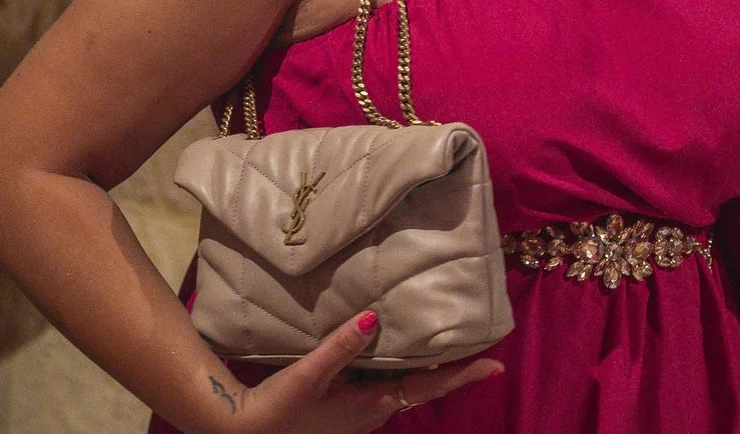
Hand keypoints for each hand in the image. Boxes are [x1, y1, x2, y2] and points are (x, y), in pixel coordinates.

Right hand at [212, 310, 501, 431]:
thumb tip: (374, 317)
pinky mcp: (344, 409)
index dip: (462, 375)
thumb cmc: (278, 408)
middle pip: (420, 385)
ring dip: (421, 365)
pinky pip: (380, 383)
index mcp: (372, 404)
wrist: (244, 432)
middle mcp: (373, 411)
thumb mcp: (309, 374)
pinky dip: (395, 365)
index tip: (495, 364)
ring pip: (400, 384)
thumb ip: (341, 345)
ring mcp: (358, 413)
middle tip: (473, 340)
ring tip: (441, 337)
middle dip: (447, 366)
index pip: (429, 387)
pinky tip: (389, 345)